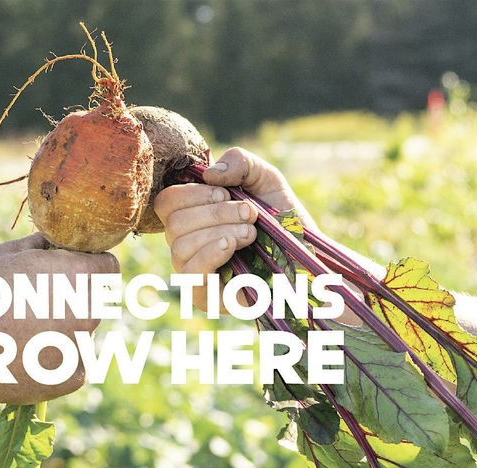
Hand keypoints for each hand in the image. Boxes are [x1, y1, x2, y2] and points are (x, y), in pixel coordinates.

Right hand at [0, 233, 118, 404]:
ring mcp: (85, 346)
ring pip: (83, 331)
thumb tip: (56, 243)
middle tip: (35, 302)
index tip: (68, 270)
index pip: (108, 266)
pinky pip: (73, 360)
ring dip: (64, 328)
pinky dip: (56, 358)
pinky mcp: (76, 376)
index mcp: (81, 276)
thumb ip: (43, 244)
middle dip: (74, 296)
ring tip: (21, 331)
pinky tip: (25, 354)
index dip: (89, 265)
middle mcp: (91, 311)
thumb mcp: (8, 254)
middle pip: (96, 299)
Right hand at [154, 147, 315, 308]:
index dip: (192, 194)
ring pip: (180, 247)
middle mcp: (187, 244)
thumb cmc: (284, 220)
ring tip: (250, 233)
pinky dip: (208, 254)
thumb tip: (208, 174)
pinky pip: (190, 275)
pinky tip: (231, 246)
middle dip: (214, 213)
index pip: (167, 202)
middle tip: (249, 214)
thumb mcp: (266, 179)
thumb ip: (240, 162)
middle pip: (173, 224)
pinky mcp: (206, 297)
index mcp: (193, 216)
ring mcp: (195, 272)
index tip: (226, 193)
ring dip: (218, 232)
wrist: (308, 258)